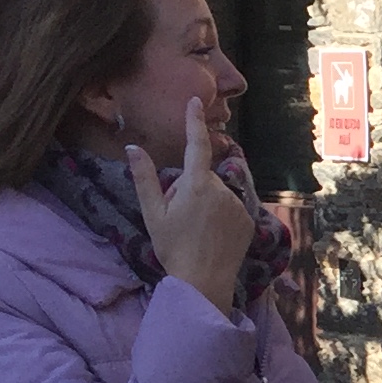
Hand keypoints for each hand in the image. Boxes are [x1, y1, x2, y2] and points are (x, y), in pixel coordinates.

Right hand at [127, 101, 249, 312]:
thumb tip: (133, 148)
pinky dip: (221, 216)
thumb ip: (144, 178)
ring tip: (196, 230)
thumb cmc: (173, 248)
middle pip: (203, 177)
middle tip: (179, 217)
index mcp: (197, 185)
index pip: (196, 145)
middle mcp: (222, 190)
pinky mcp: (249, 220)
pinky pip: (231, 208)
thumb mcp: (152, 213)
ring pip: (217, 194)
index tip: (196, 100)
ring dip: (207, 203)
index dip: (194, 121)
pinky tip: (212, 236)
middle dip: (191, 188)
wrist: (204, 282)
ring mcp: (238, 205)